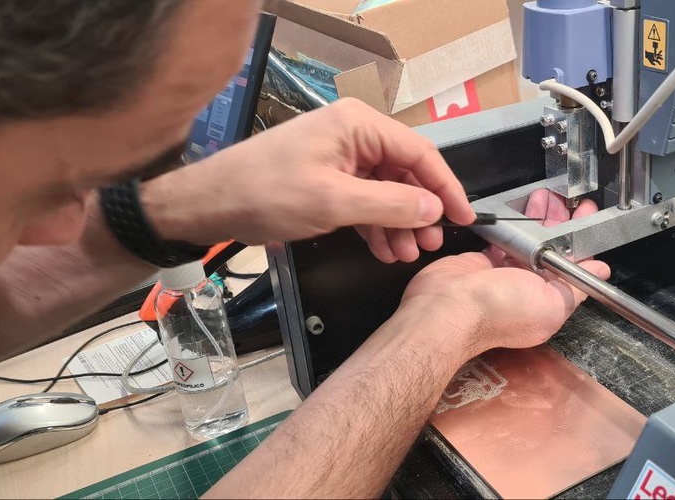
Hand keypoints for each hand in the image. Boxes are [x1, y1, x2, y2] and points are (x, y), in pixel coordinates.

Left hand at [141, 99, 475, 261]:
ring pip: (387, 191)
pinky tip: (386, 249)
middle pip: (406, 173)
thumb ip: (390, 205)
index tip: (465, 217)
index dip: (446, 187)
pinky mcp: (328, 179)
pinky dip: (378, 226)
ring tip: (408, 253)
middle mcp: (353, 135)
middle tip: (432, 244)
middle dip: (421, 211)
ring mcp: (340, 157)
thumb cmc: (263, 192)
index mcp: (358, 125)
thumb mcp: (334, 201)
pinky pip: (366, 201)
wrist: (210, 205)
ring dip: (400, 224)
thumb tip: (433, 208)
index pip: (420, 153)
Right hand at [401, 189, 607, 355]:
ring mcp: (505, 275)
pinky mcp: (484, 261)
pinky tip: (520, 208)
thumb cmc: (497, 310)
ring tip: (546, 196)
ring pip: (528, 241)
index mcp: (549, 301)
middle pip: (552, 250)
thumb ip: (576, 284)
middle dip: (561, 223)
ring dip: (538, 218)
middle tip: (569, 200)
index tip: (587, 216)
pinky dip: (513, 224)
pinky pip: (504, 239)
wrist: (448, 307)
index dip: (582, 240)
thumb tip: (600, 271)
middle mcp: (529, 289)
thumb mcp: (551, 302)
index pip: (573, 267)